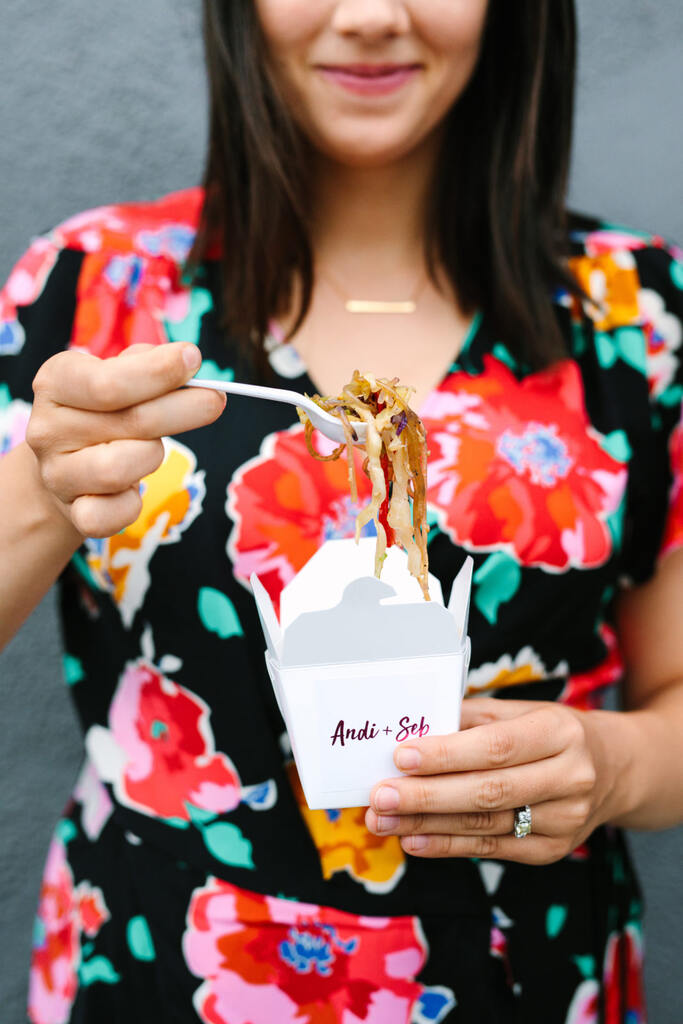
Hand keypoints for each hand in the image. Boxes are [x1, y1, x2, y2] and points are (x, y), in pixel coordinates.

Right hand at [26, 342, 224, 537]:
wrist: (64, 468)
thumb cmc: (103, 413)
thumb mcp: (113, 376)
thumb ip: (144, 365)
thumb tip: (185, 362)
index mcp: (56, 382)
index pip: (108, 381)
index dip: (158, 372)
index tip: (193, 358)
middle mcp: (49, 428)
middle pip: (132, 422)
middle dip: (184, 409)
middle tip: (215, 400)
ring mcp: (57, 474)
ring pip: (122, 469)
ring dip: (152, 456)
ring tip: (150, 448)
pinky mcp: (75, 513)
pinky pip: (116, 514)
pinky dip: (134, 504)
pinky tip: (133, 489)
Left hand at [365, 698, 619, 863]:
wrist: (613, 770)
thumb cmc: (552, 733)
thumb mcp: (522, 712)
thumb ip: (471, 717)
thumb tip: (412, 726)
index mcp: (560, 733)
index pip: (496, 747)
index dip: (447, 753)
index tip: (401, 756)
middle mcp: (569, 778)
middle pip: (488, 791)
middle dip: (426, 795)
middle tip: (380, 795)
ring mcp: (564, 820)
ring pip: (484, 824)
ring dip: (426, 823)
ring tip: (382, 820)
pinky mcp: (551, 851)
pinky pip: (490, 848)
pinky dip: (446, 845)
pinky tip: (413, 838)